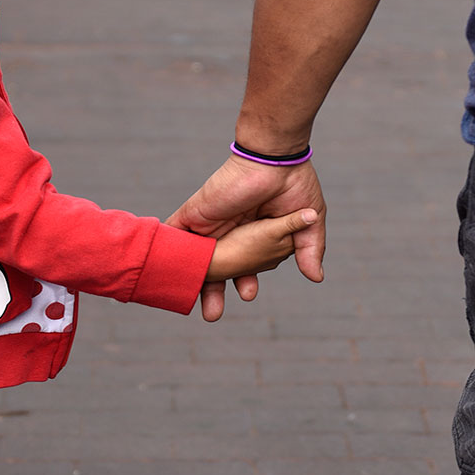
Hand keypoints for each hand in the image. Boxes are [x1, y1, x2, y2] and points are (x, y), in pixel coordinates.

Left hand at [167, 155, 325, 320]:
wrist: (275, 159)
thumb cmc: (295, 184)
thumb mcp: (310, 220)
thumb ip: (309, 249)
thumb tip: (316, 277)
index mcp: (257, 236)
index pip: (245, 267)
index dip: (243, 283)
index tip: (247, 294)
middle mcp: (232, 233)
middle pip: (216, 270)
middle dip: (213, 293)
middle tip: (212, 315)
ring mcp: (211, 225)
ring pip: (193, 260)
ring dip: (188, 281)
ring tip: (185, 301)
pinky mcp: (194, 215)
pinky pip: (171, 236)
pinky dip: (163, 254)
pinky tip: (158, 274)